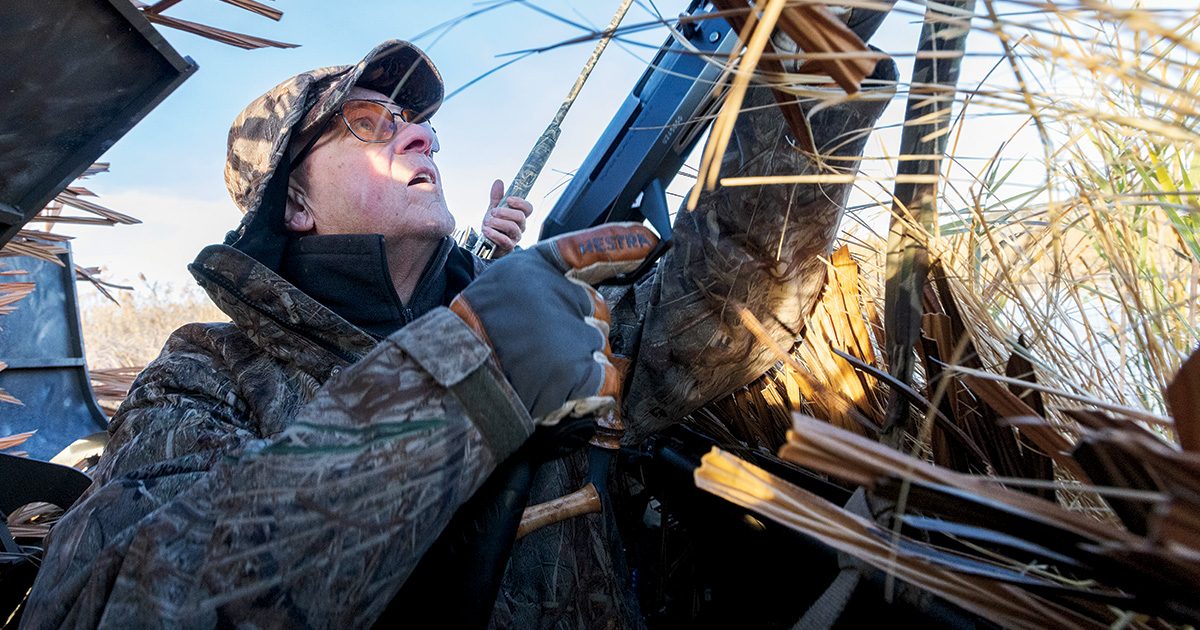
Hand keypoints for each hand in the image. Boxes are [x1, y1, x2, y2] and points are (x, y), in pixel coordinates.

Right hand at [450, 223, 658, 424]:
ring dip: (577, 361)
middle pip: (595, 311)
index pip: (590, 249)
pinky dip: (586, 390)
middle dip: (576, 330)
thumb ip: (543, 285)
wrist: (457, 378)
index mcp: (539, 267)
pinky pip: (603, 379)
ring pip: (597, 346)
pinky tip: (558, 390)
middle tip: (538, 346)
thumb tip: (582, 299)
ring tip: (539, 369)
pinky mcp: (582, 372)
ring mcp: (576, 334)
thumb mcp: (503, 286)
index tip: (650, 238)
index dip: (622, 243)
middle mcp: (562, 295)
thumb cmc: (475, 334)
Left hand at [481, 179, 532, 257]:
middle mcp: (520, 227)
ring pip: (512, 227)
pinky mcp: (508, 247)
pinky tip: (486, 230)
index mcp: (519, 217)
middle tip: (493, 212)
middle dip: (504, 212)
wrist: (486, 244)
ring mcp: (515, 238)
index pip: (528, 208)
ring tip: (487, 222)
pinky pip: (504, 240)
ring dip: (497, 223)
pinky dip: (493, 234)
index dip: (520, 202)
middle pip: (520, 217)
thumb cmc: (493, 226)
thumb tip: (499, 182)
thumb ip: (497, 197)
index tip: (509, 199)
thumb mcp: (494, 210)